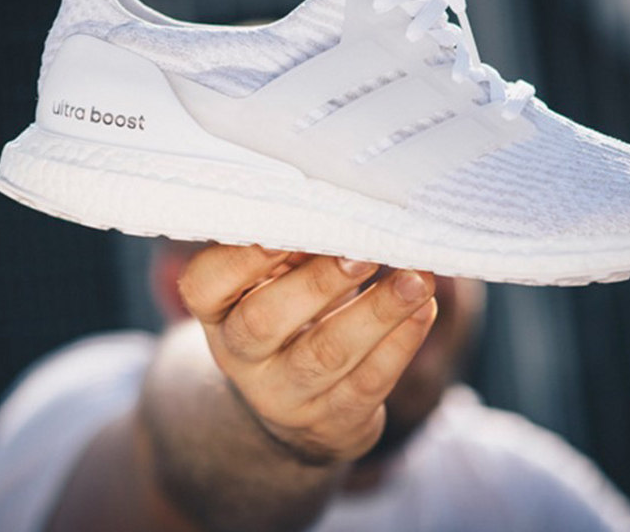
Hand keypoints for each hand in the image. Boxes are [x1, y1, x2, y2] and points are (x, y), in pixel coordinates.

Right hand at [178, 245, 436, 464]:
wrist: (297, 400)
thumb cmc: (289, 311)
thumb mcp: (273, 281)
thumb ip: (293, 249)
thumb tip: (343, 209)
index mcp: (218, 308)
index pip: (206, 284)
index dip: (240, 259)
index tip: (281, 234)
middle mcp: (240, 355)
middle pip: (265, 321)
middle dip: (318, 283)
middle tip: (364, 252)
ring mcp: (285, 394)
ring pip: (327, 353)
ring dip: (377, 311)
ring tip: (416, 278)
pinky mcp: (333, 419)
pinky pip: (368, 382)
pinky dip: (401, 342)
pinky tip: (423, 308)